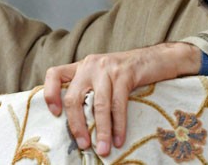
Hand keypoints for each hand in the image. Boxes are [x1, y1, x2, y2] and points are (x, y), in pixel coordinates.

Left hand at [43, 42, 200, 156]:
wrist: (157, 58)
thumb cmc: (128, 74)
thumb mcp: (103, 77)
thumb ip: (90, 90)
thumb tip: (79, 123)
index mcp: (81, 66)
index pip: (54, 74)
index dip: (50, 94)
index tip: (55, 114)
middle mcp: (90, 65)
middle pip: (73, 97)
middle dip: (76, 125)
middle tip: (83, 144)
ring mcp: (107, 68)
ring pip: (98, 104)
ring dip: (101, 131)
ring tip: (103, 149)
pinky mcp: (124, 74)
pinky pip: (118, 104)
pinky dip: (118, 125)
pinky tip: (119, 139)